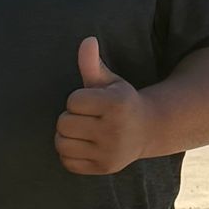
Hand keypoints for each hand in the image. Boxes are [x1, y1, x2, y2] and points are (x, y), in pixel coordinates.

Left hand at [56, 38, 146, 175]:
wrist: (147, 130)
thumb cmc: (121, 102)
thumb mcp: (110, 81)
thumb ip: (92, 63)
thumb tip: (87, 40)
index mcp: (117, 105)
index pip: (73, 101)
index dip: (78, 99)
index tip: (92, 102)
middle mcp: (115, 130)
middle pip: (64, 123)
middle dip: (71, 117)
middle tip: (87, 117)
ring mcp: (109, 153)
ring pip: (62, 143)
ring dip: (67, 135)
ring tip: (83, 130)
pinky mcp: (103, 168)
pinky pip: (67, 162)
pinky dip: (70, 153)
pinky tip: (85, 145)